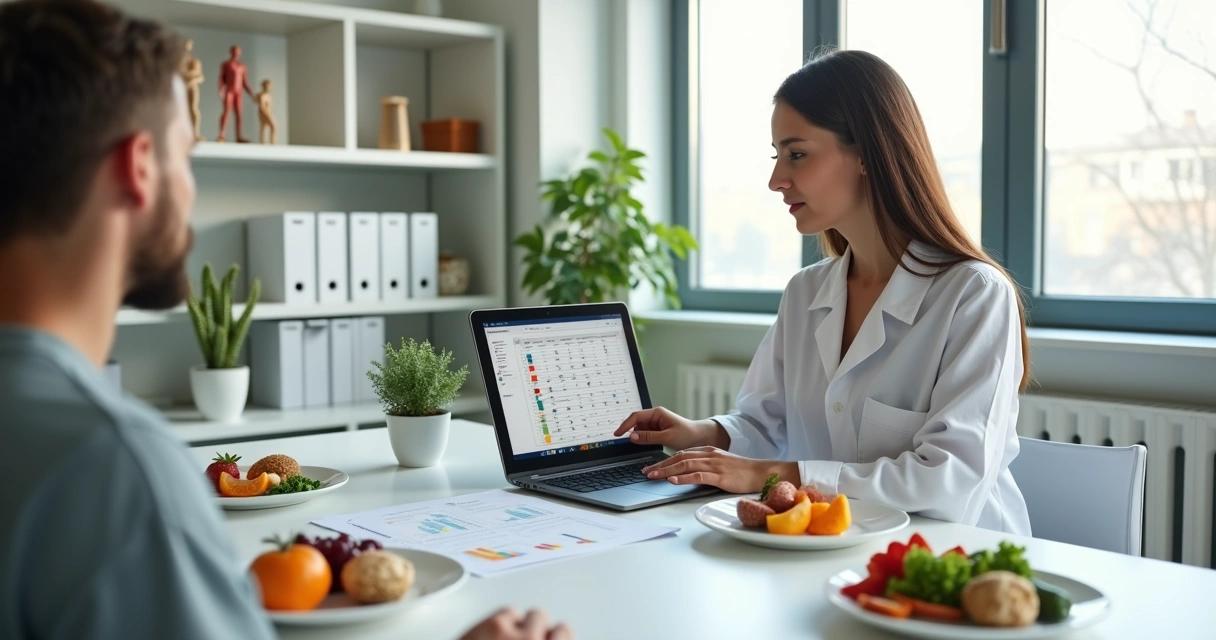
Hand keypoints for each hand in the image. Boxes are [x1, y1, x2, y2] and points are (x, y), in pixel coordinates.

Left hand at [459, 608, 571, 639]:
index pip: (567, 638)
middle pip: (561, 629)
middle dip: (545, 636)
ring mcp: (521, 636)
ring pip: (537, 615)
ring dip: (527, 625)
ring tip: (511, 637)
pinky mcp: (497, 624)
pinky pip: (510, 611)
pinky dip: (505, 619)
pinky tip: (495, 633)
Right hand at [613, 407, 728, 450]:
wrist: (700, 438)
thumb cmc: (687, 434)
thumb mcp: (667, 437)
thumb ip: (648, 437)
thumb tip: (632, 436)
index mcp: (657, 413)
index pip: (635, 417)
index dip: (624, 425)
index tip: (617, 434)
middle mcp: (655, 417)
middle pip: (636, 423)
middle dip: (631, 432)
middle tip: (627, 444)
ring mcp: (656, 424)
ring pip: (640, 430)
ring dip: (639, 438)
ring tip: (643, 445)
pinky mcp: (657, 432)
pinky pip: (645, 435)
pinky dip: (643, 440)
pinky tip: (646, 446)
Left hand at [641, 447, 798, 493]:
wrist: (761, 472)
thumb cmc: (742, 471)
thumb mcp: (721, 464)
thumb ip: (705, 466)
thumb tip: (687, 473)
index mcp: (708, 451)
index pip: (682, 454)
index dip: (665, 460)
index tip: (652, 467)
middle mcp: (708, 455)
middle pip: (679, 458)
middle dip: (660, 465)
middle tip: (646, 472)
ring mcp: (714, 465)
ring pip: (685, 465)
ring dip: (667, 471)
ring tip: (653, 476)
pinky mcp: (720, 476)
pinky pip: (699, 475)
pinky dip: (684, 478)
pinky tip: (674, 480)